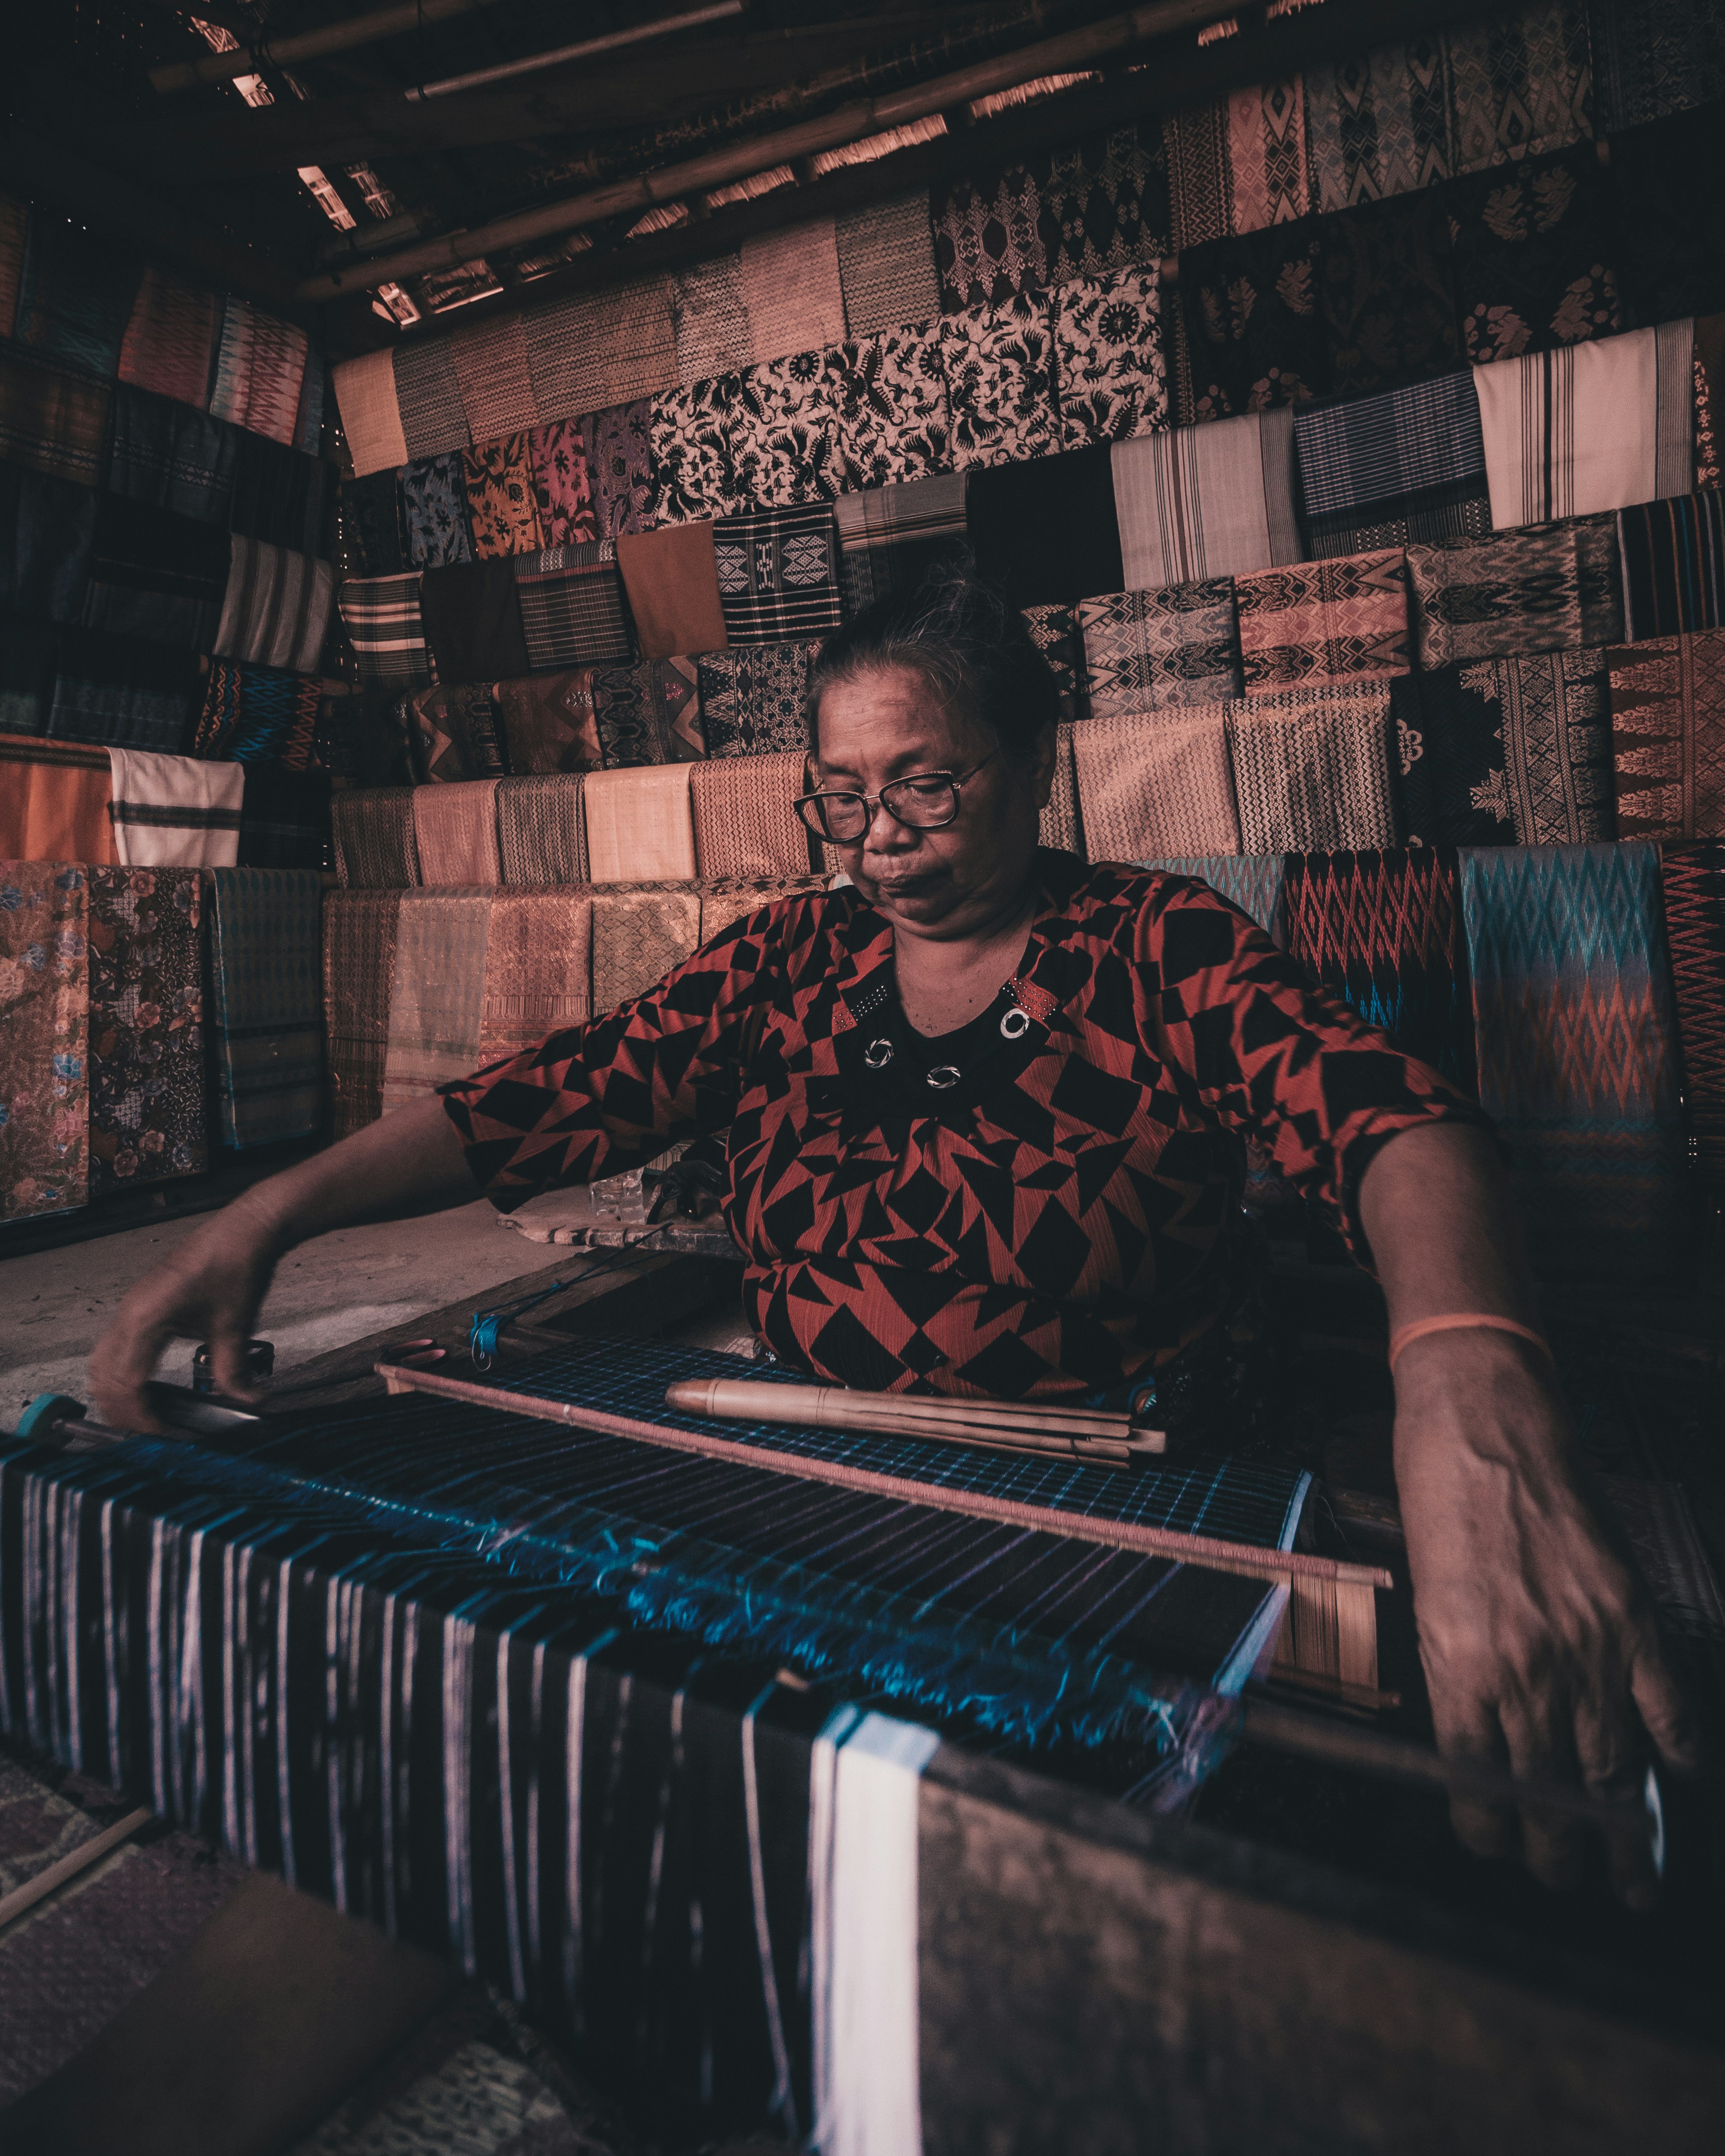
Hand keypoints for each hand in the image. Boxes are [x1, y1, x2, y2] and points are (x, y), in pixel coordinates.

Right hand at [88, 1191, 284, 1431]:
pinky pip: (113, 1348)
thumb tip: (247, 1403)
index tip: (166, 1435)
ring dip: (117, 1395)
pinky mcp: (139, 1306)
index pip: (126, 1384)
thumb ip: (233, 1370)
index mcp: (145, 1319)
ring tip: (149, 1418)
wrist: (243, 1230)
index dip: (142, 1417)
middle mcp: (128, 1314)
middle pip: (104, 1379)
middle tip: (154, 1435)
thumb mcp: (236, 1326)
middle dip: (124, 1412)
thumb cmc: (236, 1267)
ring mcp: (129, 1308)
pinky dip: (121, 1375)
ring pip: (101, 1364)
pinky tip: (149, 1389)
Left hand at [1393, 1328, 1697, 1903]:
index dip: (1490, 1829)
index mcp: (1461, 1666)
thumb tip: (1484, 1736)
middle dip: (1559, 1851)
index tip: (1496, 1847)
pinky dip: (1675, 1747)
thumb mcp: (1425, 1594)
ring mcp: (1586, 1644)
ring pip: (1610, 1763)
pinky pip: (1665, 1703)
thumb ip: (1459, 1669)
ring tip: (1631, 1879)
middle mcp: (1527, 1667)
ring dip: (1622, 1831)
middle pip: (1549, 1789)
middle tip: (1567, 1882)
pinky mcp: (1629, 1615)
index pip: (1478, 1780)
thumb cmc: (1435, 1498)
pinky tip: (1677, 1780)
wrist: (1484, 1422)